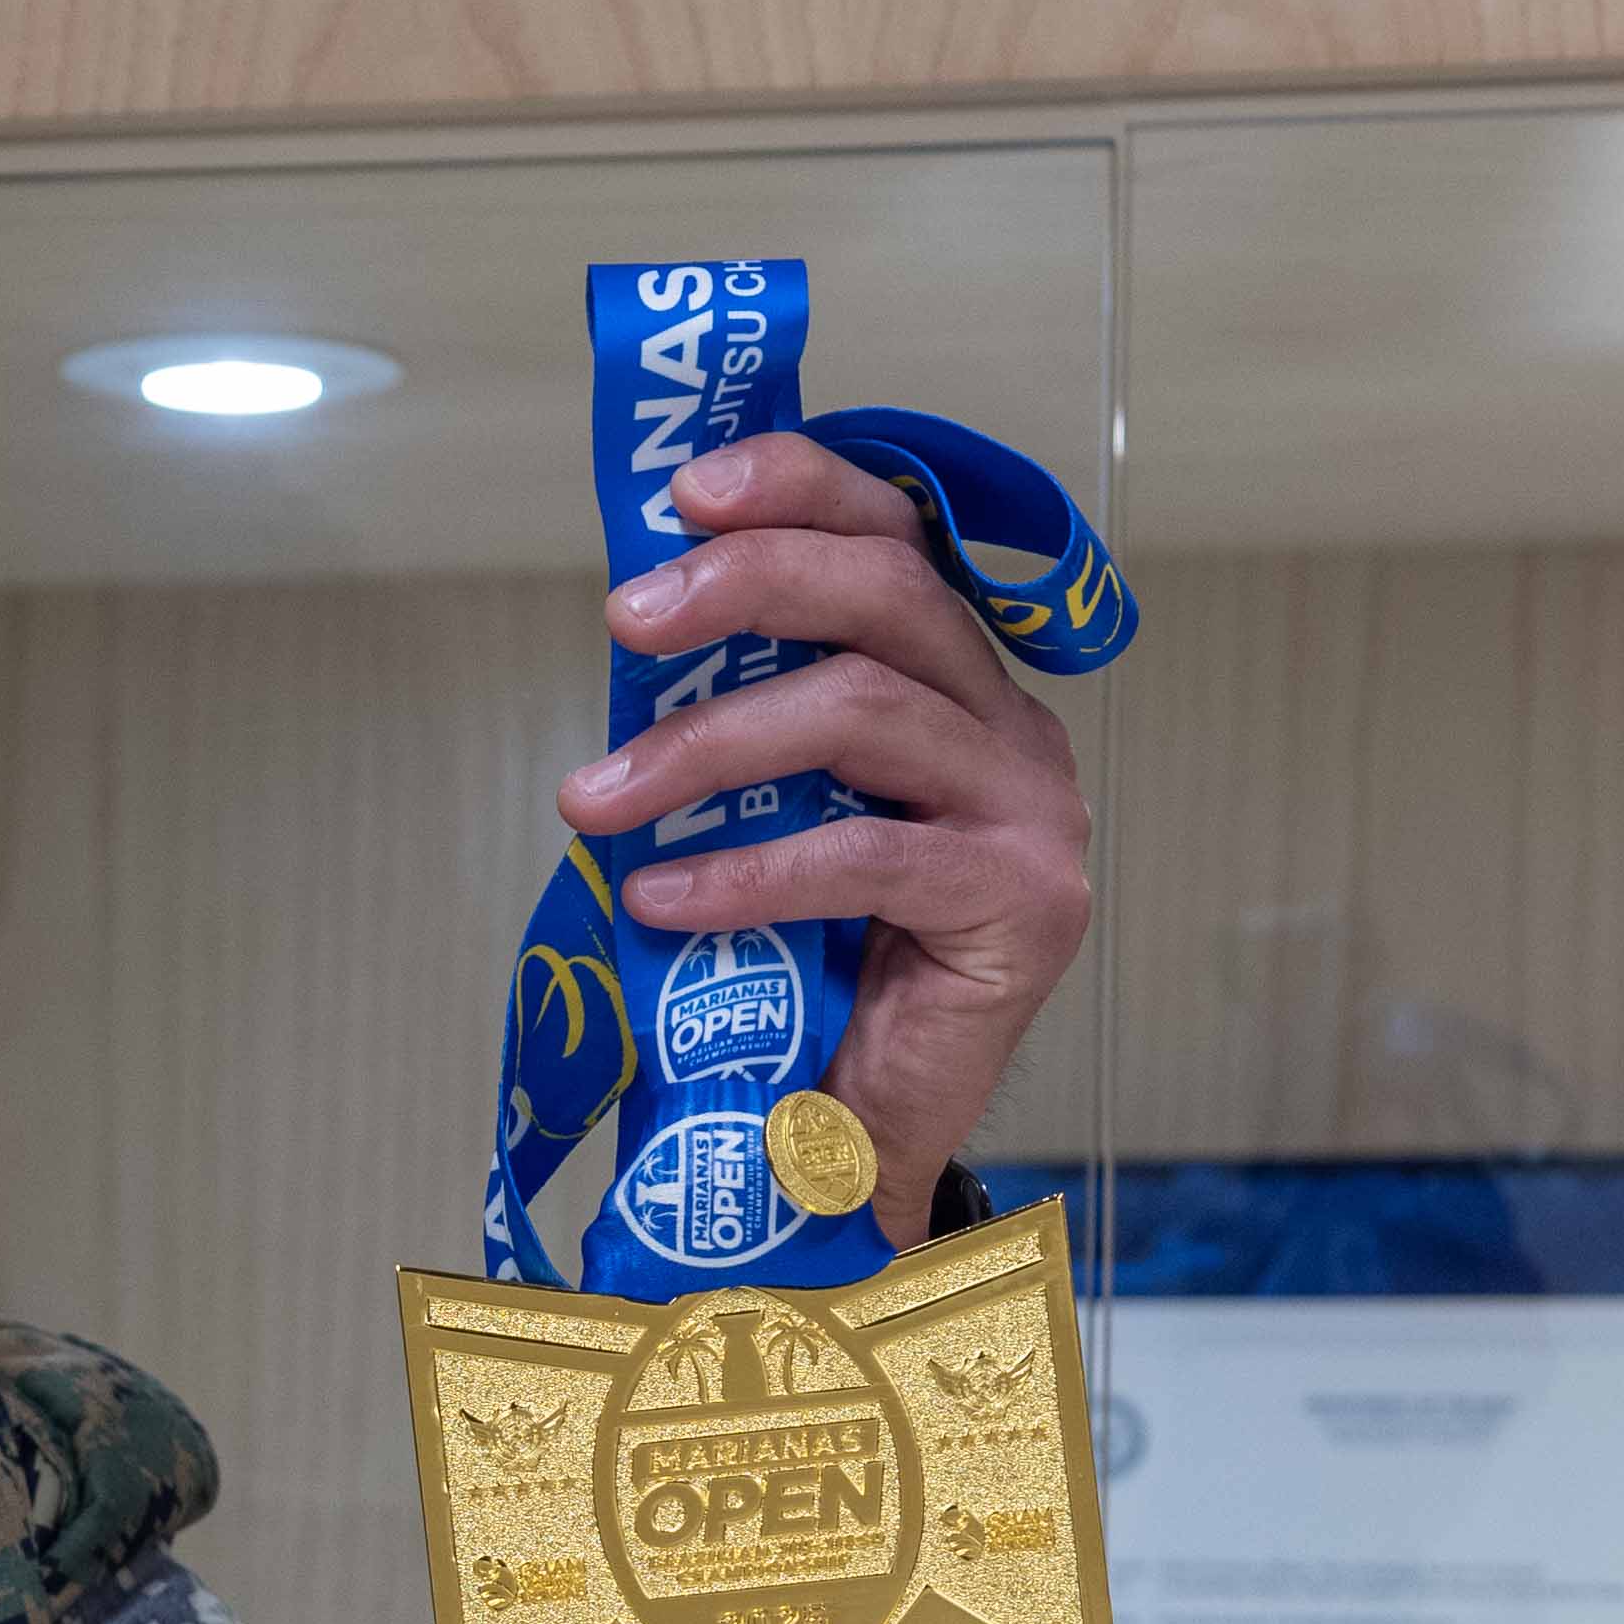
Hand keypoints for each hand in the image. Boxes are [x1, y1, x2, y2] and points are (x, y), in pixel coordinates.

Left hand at [557, 428, 1096, 1227]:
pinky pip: (866, 859)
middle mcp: (1008, 726)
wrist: (853, 1136)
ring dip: (710, 745)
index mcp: (952, 681)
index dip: (799, 486)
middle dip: (745, 584)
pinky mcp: (1020, 903)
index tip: (685, 490)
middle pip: (887, 594)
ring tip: (594, 801)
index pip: (892, 537)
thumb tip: (641, 619)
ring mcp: (1029, 810)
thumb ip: (744, 715)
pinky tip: (657, 900)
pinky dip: (746, 873)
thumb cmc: (806, 968)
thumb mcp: (768, 811)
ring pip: (864, 712)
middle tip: (626, 620)